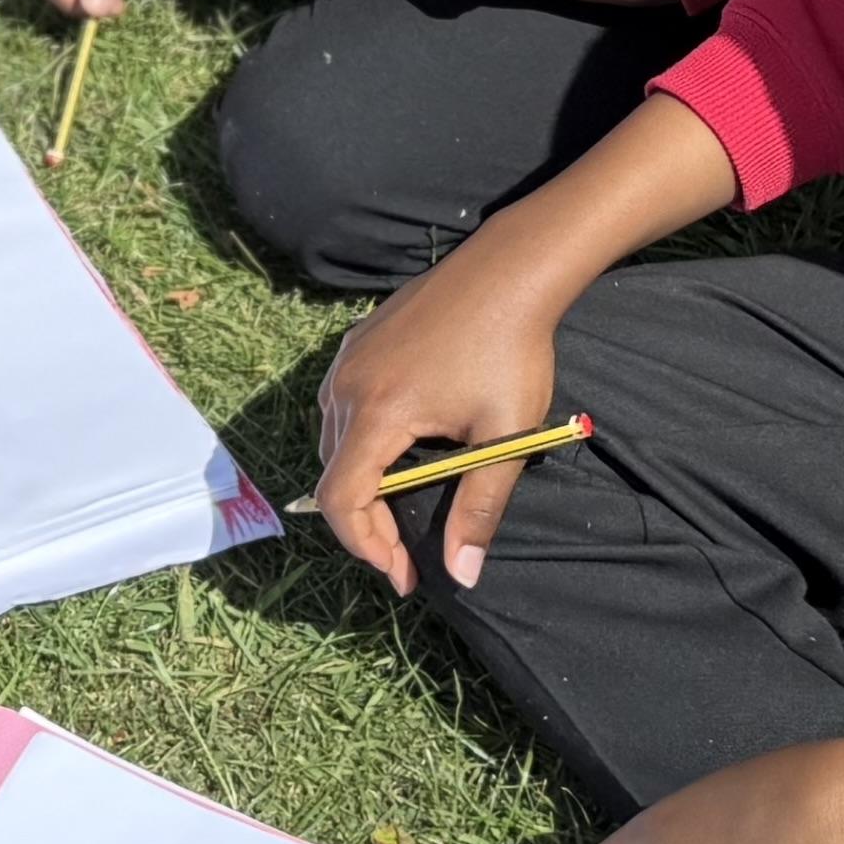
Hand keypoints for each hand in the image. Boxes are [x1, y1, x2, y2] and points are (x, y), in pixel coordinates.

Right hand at [307, 240, 577, 594]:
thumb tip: (462, 574)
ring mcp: (347, 359)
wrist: (509, 269)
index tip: (403, 572)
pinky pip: (341, 405)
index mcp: (378, 413)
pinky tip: (400, 447)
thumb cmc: (511, 352)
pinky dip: (360, 442)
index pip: (341, 500)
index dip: (366, 547)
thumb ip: (479, 508)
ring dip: (362, 482)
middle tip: (408, 550)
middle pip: (333, 475)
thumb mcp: (504, 437)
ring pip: (332, 440)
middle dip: (366, 523)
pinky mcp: (356, 341)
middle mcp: (347, 385)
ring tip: (403, 504)